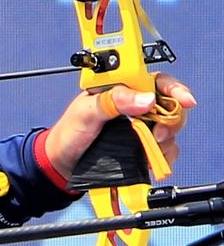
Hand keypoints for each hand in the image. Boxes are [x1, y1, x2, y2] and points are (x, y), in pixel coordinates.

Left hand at [42, 74, 196, 180]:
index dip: (174, 89)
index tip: (184, 100)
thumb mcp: (86, 111)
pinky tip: (151, 161)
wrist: (60, 163)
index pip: (157, 82)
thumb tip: (146, 99)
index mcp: (124, 89)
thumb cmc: (69, 132)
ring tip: (150, 150)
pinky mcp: (141, 147)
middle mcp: (136, 106)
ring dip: (166, 141)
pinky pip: (164, 150)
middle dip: (171, 120)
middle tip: (157, 134)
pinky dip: (163, 156)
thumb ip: (113, 100)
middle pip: (170, 106)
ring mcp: (140, 127)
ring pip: (169, 129)